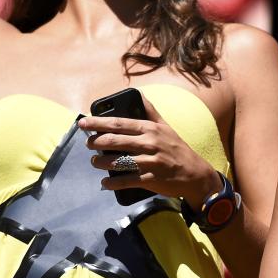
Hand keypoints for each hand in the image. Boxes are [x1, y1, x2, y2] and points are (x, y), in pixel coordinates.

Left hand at [77, 96, 222, 209]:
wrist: (195, 173)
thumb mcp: (165, 126)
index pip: (119, 123)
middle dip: (96, 142)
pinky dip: (112, 182)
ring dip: (101, 163)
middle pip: (115, 141)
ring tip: (95, 162)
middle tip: (88, 144)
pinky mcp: (151, 179)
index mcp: (150, 129)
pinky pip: (127, 181)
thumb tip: (139, 94)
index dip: (98, 122)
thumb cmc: (177, 148)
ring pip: (118, 162)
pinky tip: (105, 182)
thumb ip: (150, 111)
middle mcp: (150, 143)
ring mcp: (151, 162)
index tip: (83, 123)